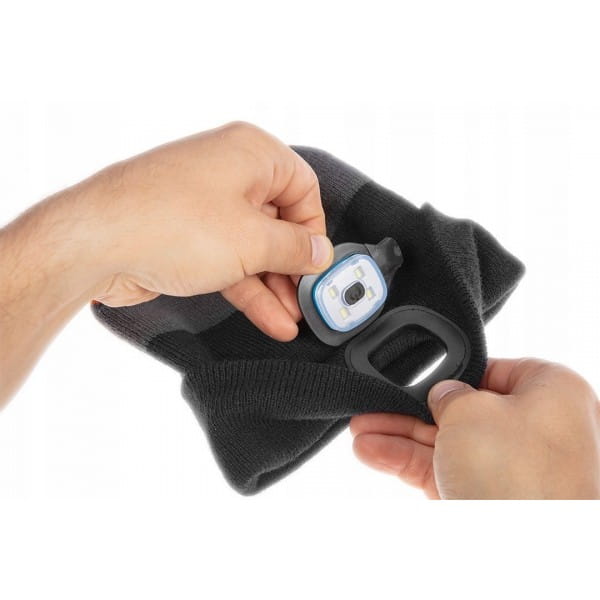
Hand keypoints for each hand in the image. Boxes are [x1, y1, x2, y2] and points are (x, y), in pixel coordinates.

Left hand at [0, 122, 332, 404]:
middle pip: (278, 222)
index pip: (304, 189)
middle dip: (293, 267)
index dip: (314, 230)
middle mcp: (229, 173)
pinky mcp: (186, 237)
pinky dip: (248, 289)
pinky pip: (228, 261)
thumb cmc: (172, 224)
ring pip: (252, 248)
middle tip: (307, 300)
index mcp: (251, 154)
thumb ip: (294, 248)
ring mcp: (204, 206)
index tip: (317, 265)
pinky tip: (269, 319)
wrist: (95, 243)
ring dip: (272, 286)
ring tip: (291, 320)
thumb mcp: (252, 241)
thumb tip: (320, 253)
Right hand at [350, 358, 599, 498]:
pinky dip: (404, 460)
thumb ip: (449, 393)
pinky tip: (371, 451)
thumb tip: (440, 393)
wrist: (524, 553)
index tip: (421, 378)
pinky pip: (438, 468)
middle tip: (378, 404)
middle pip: (461, 408)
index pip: (493, 370)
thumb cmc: (520, 476)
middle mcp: (532, 429)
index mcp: (549, 393)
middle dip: (412, 408)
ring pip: (444, 440)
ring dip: (398, 435)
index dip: (454, 372)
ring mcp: (506, 466)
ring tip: (360, 431)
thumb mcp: (471, 409)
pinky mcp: (482, 495)